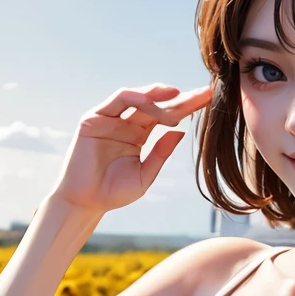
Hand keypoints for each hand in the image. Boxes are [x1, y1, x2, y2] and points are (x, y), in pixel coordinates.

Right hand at [50, 81, 212, 214]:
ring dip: (157, 95)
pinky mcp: (94, 117)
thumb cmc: (114, 192)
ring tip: (177, 96)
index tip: (208, 101)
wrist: (86, 202)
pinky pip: (117, 100)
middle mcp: (126, 123)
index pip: (166, 116)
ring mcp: (110, 118)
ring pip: (137, 97)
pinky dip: (135, 97)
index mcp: (139, 135)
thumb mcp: (145, 175)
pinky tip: (151, 101)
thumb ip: (161, 153)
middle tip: (202, 93)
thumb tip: (181, 132)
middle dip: (180, 98)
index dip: (186, 108)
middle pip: (156, 104)